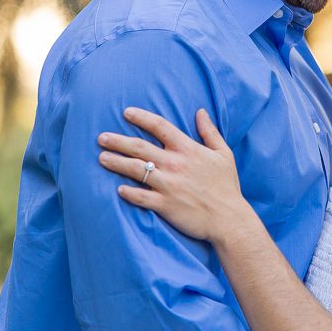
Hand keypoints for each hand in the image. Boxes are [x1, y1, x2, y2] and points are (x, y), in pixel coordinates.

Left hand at [98, 107, 255, 240]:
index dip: (142, 117)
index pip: (160, 126)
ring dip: (116, 163)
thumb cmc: (227, 186)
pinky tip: (118, 188)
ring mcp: (168, 185)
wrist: (230, 219)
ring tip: (101, 158)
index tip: (126, 112)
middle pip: (140, 147)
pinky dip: (127, 192)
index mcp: (188, 149)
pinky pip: (140, 197)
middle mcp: (175, 164)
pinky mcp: (165, 205)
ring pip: (136, 169)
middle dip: (118, 140)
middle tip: (101, 137)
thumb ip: (210, 131)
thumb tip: (200, 111)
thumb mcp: (223, 154)